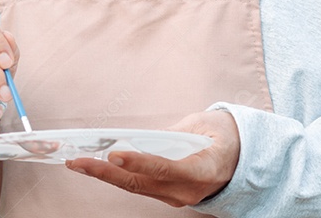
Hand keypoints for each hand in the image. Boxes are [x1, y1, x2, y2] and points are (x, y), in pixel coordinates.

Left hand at [65, 110, 240, 206]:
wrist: (242, 159)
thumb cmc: (222, 135)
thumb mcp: (205, 124)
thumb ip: (173, 133)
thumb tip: (139, 138)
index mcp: (205, 168)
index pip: (166, 167)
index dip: (140, 162)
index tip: (114, 154)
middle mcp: (189, 189)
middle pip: (142, 183)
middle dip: (106, 172)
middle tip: (78, 161)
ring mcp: (178, 196)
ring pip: (136, 187)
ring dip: (105, 175)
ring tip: (78, 163)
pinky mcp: (169, 195)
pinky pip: (140, 186)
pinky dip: (117, 176)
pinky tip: (96, 166)